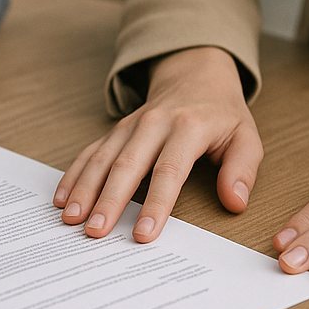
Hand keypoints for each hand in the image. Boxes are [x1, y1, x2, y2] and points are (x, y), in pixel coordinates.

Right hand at [54, 46, 263, 241]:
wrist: (194, 75)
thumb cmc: (220, 113)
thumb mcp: (246, 136)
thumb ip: (242, 169)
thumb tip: (234, 202)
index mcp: (187, 127)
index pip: (169, 170)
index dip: (156, 204)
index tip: (144, 233)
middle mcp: (152, 124)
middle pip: (126, 166)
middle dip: (108, 200)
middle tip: (95, 230)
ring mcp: (129, 127)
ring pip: (101, 159)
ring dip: (84, 189)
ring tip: (71, 218)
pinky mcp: (115, 132)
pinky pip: (89, 153)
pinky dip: (74, 175)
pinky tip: (62, 197)